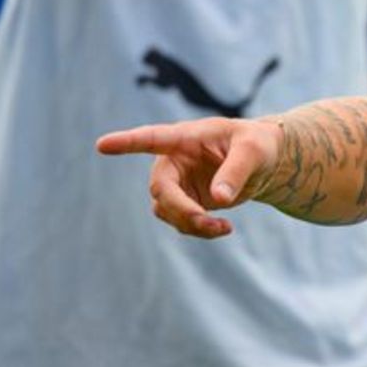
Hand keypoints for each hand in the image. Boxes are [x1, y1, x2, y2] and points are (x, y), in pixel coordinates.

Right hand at [97, 116, 283, 238]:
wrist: (264, 163)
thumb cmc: (258, 145)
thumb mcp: (254, 152)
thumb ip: (236, 171)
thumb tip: (218, 199)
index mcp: (187, 137)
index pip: (153, 138)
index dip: (128, 142)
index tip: (102, 144)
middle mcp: (174, 159)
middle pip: (160, 188)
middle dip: (180, 209)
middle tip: (206, 222)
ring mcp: (177, 182)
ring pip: (167, 209)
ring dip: (191, 223)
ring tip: (223, 228)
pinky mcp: (184, 201)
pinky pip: (180, 221)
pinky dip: (199, 229)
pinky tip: (223, 229)